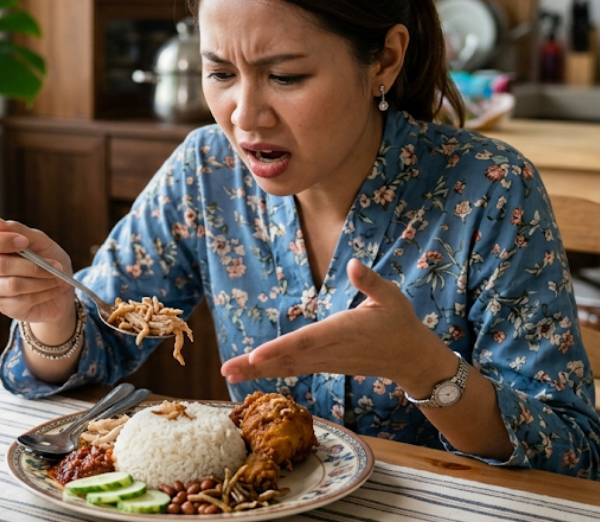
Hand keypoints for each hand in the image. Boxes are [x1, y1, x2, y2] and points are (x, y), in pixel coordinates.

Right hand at [0, 217, 74, 325]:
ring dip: (41, 280)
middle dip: (33, 265)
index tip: (24, 242)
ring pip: (13, 285)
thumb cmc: (47, 260)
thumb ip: (19, 230)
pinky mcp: (4, 307)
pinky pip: (23, 300)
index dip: (0, 241)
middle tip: (55, 265)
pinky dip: (44, 293)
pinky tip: (53, 289)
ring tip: (57, 278)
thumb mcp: (39, 241)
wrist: (61, 289)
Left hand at [221, 259, 450, 389]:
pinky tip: (250, 372)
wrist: (410, 358)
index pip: (306, 340)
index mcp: (342, 331)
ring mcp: (325, 362)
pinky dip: (271, 371)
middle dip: (256, 365)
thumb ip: (370, 281)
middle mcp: (329, 350)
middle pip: (288, 359)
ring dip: (257, 371)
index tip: (256, 355)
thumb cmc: (400, 323)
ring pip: (287, 367)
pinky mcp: (324, 365)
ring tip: (228, 373)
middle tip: (225, 370)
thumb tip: (353, 263)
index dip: (280, 348)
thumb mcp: (390, 297)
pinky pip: (293, 369)